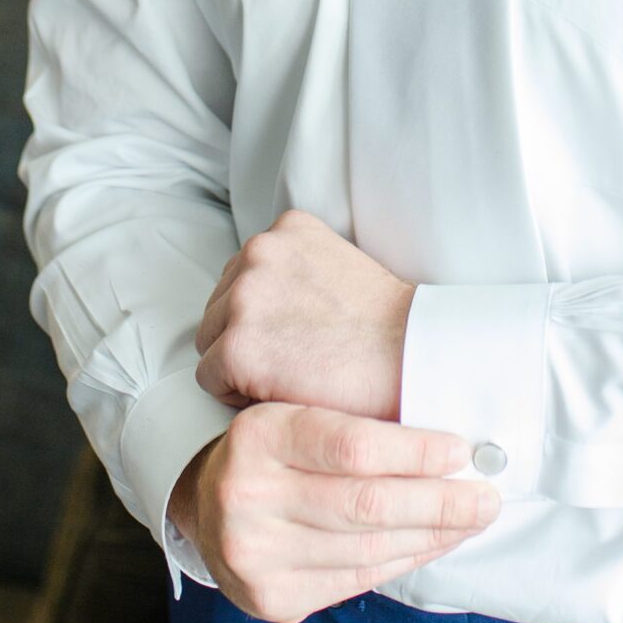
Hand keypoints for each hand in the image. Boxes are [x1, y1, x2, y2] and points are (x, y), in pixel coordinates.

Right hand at [171, 402, 500, 622]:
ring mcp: (255, 554)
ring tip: (470, 520)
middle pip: (366, 504)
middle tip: (486, 496)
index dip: (414, 451)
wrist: (207, 507)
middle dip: (440, 502)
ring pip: (368, 548)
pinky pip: (357, 580)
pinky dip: (405, 561)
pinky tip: (432, 544)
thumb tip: (453, 444)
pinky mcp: (270, 598)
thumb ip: (356, 425)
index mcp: (259, 435)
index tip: (460, 451)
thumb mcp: (297, 415)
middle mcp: (247, 495)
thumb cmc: (274, 452)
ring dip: (432, 535)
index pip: (351, 445)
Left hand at [195, 208, 413, 420]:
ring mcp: (244, 297)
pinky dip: (237, 394)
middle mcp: (259, 251)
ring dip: (239, 364)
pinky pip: (210, 378)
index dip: (264, 317)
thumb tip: (260, 304)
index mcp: (286, 228)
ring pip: (210, 341)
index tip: (298, 335)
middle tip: (295, 360)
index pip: (241, 277)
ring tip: (290, 374)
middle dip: (247, 337)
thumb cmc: (384, 327)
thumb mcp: (337, 265)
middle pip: (219, 307)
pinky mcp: (237, 346)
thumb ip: (293, 270)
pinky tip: (281, 392)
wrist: (412, 357)